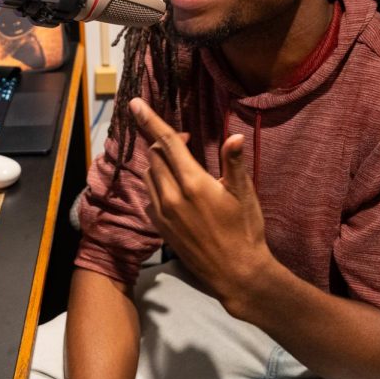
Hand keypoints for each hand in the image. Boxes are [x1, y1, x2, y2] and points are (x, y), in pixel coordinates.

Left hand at [131, 98, 273, 313]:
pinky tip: (175, 190)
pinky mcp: (160, 228)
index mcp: (193, 183)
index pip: (166, 142)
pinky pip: (149, 196)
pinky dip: (157, 185)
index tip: (134, 103)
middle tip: (186, 141)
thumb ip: (234, 163)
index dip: (149, 120)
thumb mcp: (244, 194)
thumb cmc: (245, 231)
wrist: (236, 274)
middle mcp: (171, 196)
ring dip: (159, 163)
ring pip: (149, 175)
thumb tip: (234, 136)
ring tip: (180, 165)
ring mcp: (163, 213)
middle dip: (165, 143)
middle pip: (155, 155)